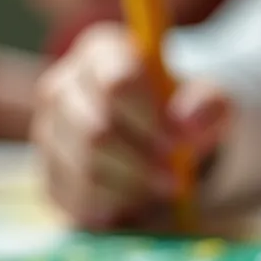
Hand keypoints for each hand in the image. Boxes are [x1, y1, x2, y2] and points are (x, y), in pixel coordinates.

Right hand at [31, 22, 230, 227]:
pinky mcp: (49, 175)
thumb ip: (208, 104)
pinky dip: (110, 208)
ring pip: (81, 169)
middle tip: (176, 179)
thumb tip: (186, 123)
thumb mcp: (212, 102)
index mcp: (102, 52)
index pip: (115, 83)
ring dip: (130, 186)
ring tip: (163, 188)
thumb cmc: (186, 111)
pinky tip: (136, 201)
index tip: (179, 143)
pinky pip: (72, 201)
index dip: (149, 118)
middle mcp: (62, 86)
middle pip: (94, 130)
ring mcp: (48, 132)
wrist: (167, 139)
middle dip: (140, 160)